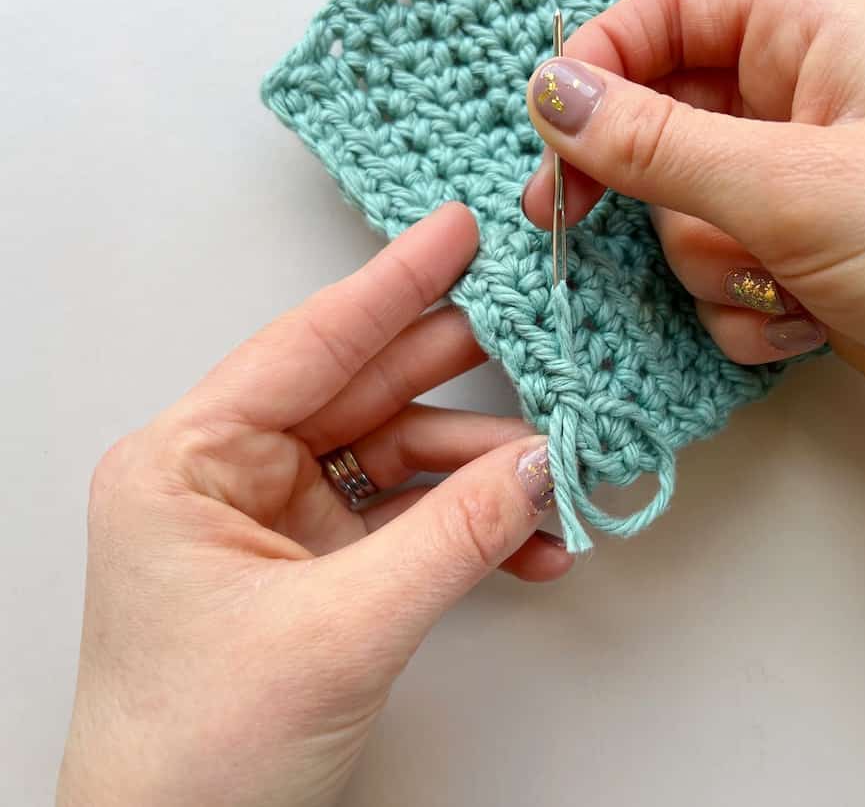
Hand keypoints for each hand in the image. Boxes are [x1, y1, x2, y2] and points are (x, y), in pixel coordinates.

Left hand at [57, 203, 570, 806]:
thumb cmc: (199, 755)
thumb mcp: (339, 631)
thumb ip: (453, 539)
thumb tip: (544, 466)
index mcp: (187, 463)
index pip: (308, 346)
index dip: (393, 286)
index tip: (458, 231)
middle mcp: (229, 478)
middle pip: (363, 394)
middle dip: (458, 377)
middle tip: (536, 336)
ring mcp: (278, 523)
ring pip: (399, 460)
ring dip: (484, 475)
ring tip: (557, 483)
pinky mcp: (320, 568)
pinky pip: (409, 521)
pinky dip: (470, 530)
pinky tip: (530, 545)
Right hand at [522, 0, 864, 799]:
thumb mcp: (799, 183)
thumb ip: (661, 145)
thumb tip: (558, 97)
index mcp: (815, 38)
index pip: (674, 15)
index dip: (602, 64)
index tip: (551, 131)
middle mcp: (805, 106)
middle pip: (664, 126)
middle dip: (641, 188)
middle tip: (575, 221)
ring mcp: (805, 192)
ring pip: (686, 220)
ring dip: (713, 267)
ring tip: (783, 282)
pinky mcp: (808, 266)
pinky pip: (724, 283)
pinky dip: (749, 313)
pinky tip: (810, 322)